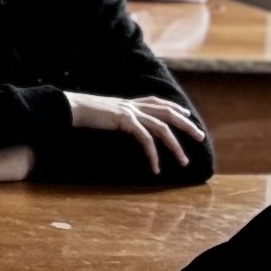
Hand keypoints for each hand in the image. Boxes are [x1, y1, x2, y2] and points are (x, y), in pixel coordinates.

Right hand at [67, 90, 208, 172]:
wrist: (70, 107)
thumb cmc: (83, 112)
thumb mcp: (104, 114)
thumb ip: (116, 117)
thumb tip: (120, 124)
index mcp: (129, 102)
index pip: (158, 102)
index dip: (174, 107)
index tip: (187, 114)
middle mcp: (133, 105)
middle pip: (168, 113)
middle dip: (186, 125)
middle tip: (200, 136)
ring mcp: (130, 112)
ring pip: (162, 128)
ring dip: (175, 146)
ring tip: (184, 162)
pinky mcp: (125, 121)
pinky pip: (146, 140)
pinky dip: (153, 155)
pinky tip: (156, 168)